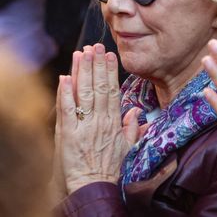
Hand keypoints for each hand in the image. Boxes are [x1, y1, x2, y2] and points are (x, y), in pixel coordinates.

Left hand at [55, 44, 139, 193]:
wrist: (92, 187)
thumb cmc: (109, 168)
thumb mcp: (127, 148)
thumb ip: (132, 128)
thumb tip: (136, 110)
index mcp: (113, 122)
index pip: (112, 90)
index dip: (111, 71)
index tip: (110, 55)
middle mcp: (99, 120)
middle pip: (98, 87)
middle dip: (96, 64)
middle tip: (95, 46)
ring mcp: (83, 125)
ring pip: (84, 93)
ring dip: (83, 72)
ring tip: (82, 53)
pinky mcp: (67, 134)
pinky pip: (67, 110)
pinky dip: (65, 93)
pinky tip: (65, 77)